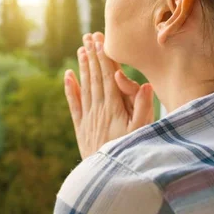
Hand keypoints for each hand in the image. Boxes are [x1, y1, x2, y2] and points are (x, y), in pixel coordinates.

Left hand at [64, 32, 154, 158]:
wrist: (107, 177)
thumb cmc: (130, 153)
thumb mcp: (141, 132)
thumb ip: (143, 108)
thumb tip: (145, 84)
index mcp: (114, 107)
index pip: (107, 76)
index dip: (103, 57)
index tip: (100, 40)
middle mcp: (98, 109)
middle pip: (94, 77)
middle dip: (92, 55)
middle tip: (89, 36)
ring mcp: (88, 117)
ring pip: (84, 86)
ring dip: (83, 66)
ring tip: (81, 49)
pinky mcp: (81, 127)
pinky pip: (74, 104)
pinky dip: (70, 88)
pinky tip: (68, 75)